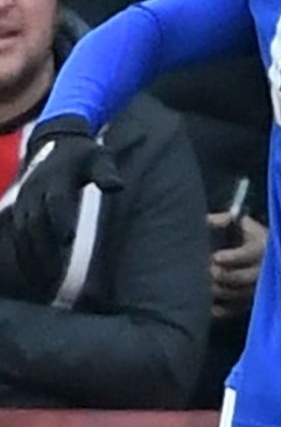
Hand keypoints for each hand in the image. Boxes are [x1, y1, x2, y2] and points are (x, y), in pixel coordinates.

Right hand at [9, 115, 122, 287]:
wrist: (55, 141)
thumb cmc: (85, 155)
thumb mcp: (100, 157)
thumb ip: (106, 172)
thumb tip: (116, 186)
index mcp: (56, 178)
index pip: (56, 201)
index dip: (60, 219)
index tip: (67, 241)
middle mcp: (35, 192)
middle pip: (35, 224)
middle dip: (43, 250)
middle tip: (55, 277)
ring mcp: (25, 202)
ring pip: (23, 234)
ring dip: (31, 259)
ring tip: (43, 285)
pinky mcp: (20, 211)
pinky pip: (18, 236)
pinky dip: (24, 256)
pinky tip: (35, 277)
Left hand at [209, 213, 266, 320]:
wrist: (264, 255)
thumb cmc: (247, 237)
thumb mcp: (241, 224)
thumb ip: (224, 220)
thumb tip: (207, 220)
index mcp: (263, 246)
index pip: (250, 253)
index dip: (233, 257)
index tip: (216, 257)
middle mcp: (264, 270)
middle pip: (243, 277)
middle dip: (222, 275)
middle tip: (205, 272)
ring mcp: (257, 289)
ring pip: (236, 294)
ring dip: (217, 290)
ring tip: (199, 286)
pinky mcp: (249, 303)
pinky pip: (232, 310)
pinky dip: (217, 309)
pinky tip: (204, 305)